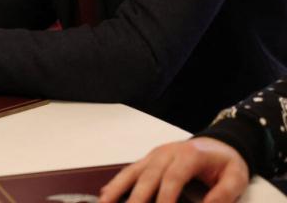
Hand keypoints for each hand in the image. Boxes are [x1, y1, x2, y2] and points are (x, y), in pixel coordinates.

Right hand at [99, 138, 249, 202]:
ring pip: (134, 171)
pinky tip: (106, 193)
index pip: (172, 178)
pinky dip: (118, 181)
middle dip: (137, 198)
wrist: (220, 143)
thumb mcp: (236, 177)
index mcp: (188, 155)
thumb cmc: (226, 162)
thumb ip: (224, 193)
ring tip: (105, 202)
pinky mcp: (150, 159)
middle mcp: (167, 153)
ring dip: (118, 188)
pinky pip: (132, 170)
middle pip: (149, 176)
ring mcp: (155, 154)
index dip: (165, 198)